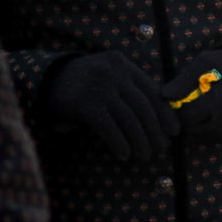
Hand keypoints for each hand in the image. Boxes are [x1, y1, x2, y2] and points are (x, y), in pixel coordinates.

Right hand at [46, 50, 177, 163]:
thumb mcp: (111, 79)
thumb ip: (132, 92)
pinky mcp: (84, 103)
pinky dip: (119, 143)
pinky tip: (124, 154)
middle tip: (160, 148)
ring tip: (144, 155)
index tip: (174, 131)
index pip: (152, 91)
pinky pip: (109, 127)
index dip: (165, 114)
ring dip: (139, 141)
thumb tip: (162, 120)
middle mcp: (114, 73)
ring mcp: (99, 86)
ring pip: (128, 119)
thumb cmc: (87, 85)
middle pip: (143, 106)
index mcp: (124, 65)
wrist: (48, 80)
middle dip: (154, 131)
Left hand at [160, 50, 221, 144]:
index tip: (172, 99)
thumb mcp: (205, 62)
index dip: (174, 109)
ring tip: (196, 106)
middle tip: (182, 103)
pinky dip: (204, 129)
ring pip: (199, 136)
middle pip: (191, 129)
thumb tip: (164, 95)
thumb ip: (184, 79)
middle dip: (182, 118)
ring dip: (192, 125)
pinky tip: (208, 114)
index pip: (186, 116)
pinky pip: (210, 138)